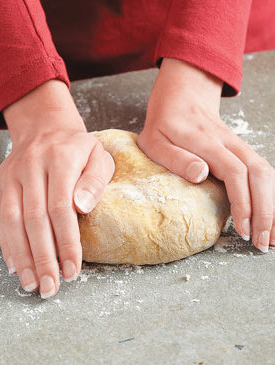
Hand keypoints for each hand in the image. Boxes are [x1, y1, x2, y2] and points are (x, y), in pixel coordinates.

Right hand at [0, 80, 114, 297]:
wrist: (46, 129)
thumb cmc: (78, 149)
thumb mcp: (99, 156)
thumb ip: (95, 181)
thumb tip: (81, 208)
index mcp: (60, 159)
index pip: (60, 207)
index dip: (66, 241)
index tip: (72, 269)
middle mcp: (31, 167)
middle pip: (34, 219)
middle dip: (43, 258)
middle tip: (51, 287)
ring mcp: (12, 176)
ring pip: (13, 221)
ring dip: (22, 256)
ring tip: (32, 284)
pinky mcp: (0, 185)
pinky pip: (0, 217)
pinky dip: (7, 243)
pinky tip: (16, 265)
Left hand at [137, 58, 274, 252]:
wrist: (181, 97)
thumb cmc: (164, 124)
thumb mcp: (155, 141)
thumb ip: (175, 158)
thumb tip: (201, 174)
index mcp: (207, 143)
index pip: (235, 174)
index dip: (243, 202)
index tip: (242, 229)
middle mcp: (229, 143)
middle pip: (260, 174)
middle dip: (266, 211)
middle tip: (263, 242)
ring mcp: (238, 145)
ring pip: (266, 173)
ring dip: (272, 205)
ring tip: (272, 235)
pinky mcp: (240, 150)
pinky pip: (262, 172)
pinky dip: (269, 194)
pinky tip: (269, 213)